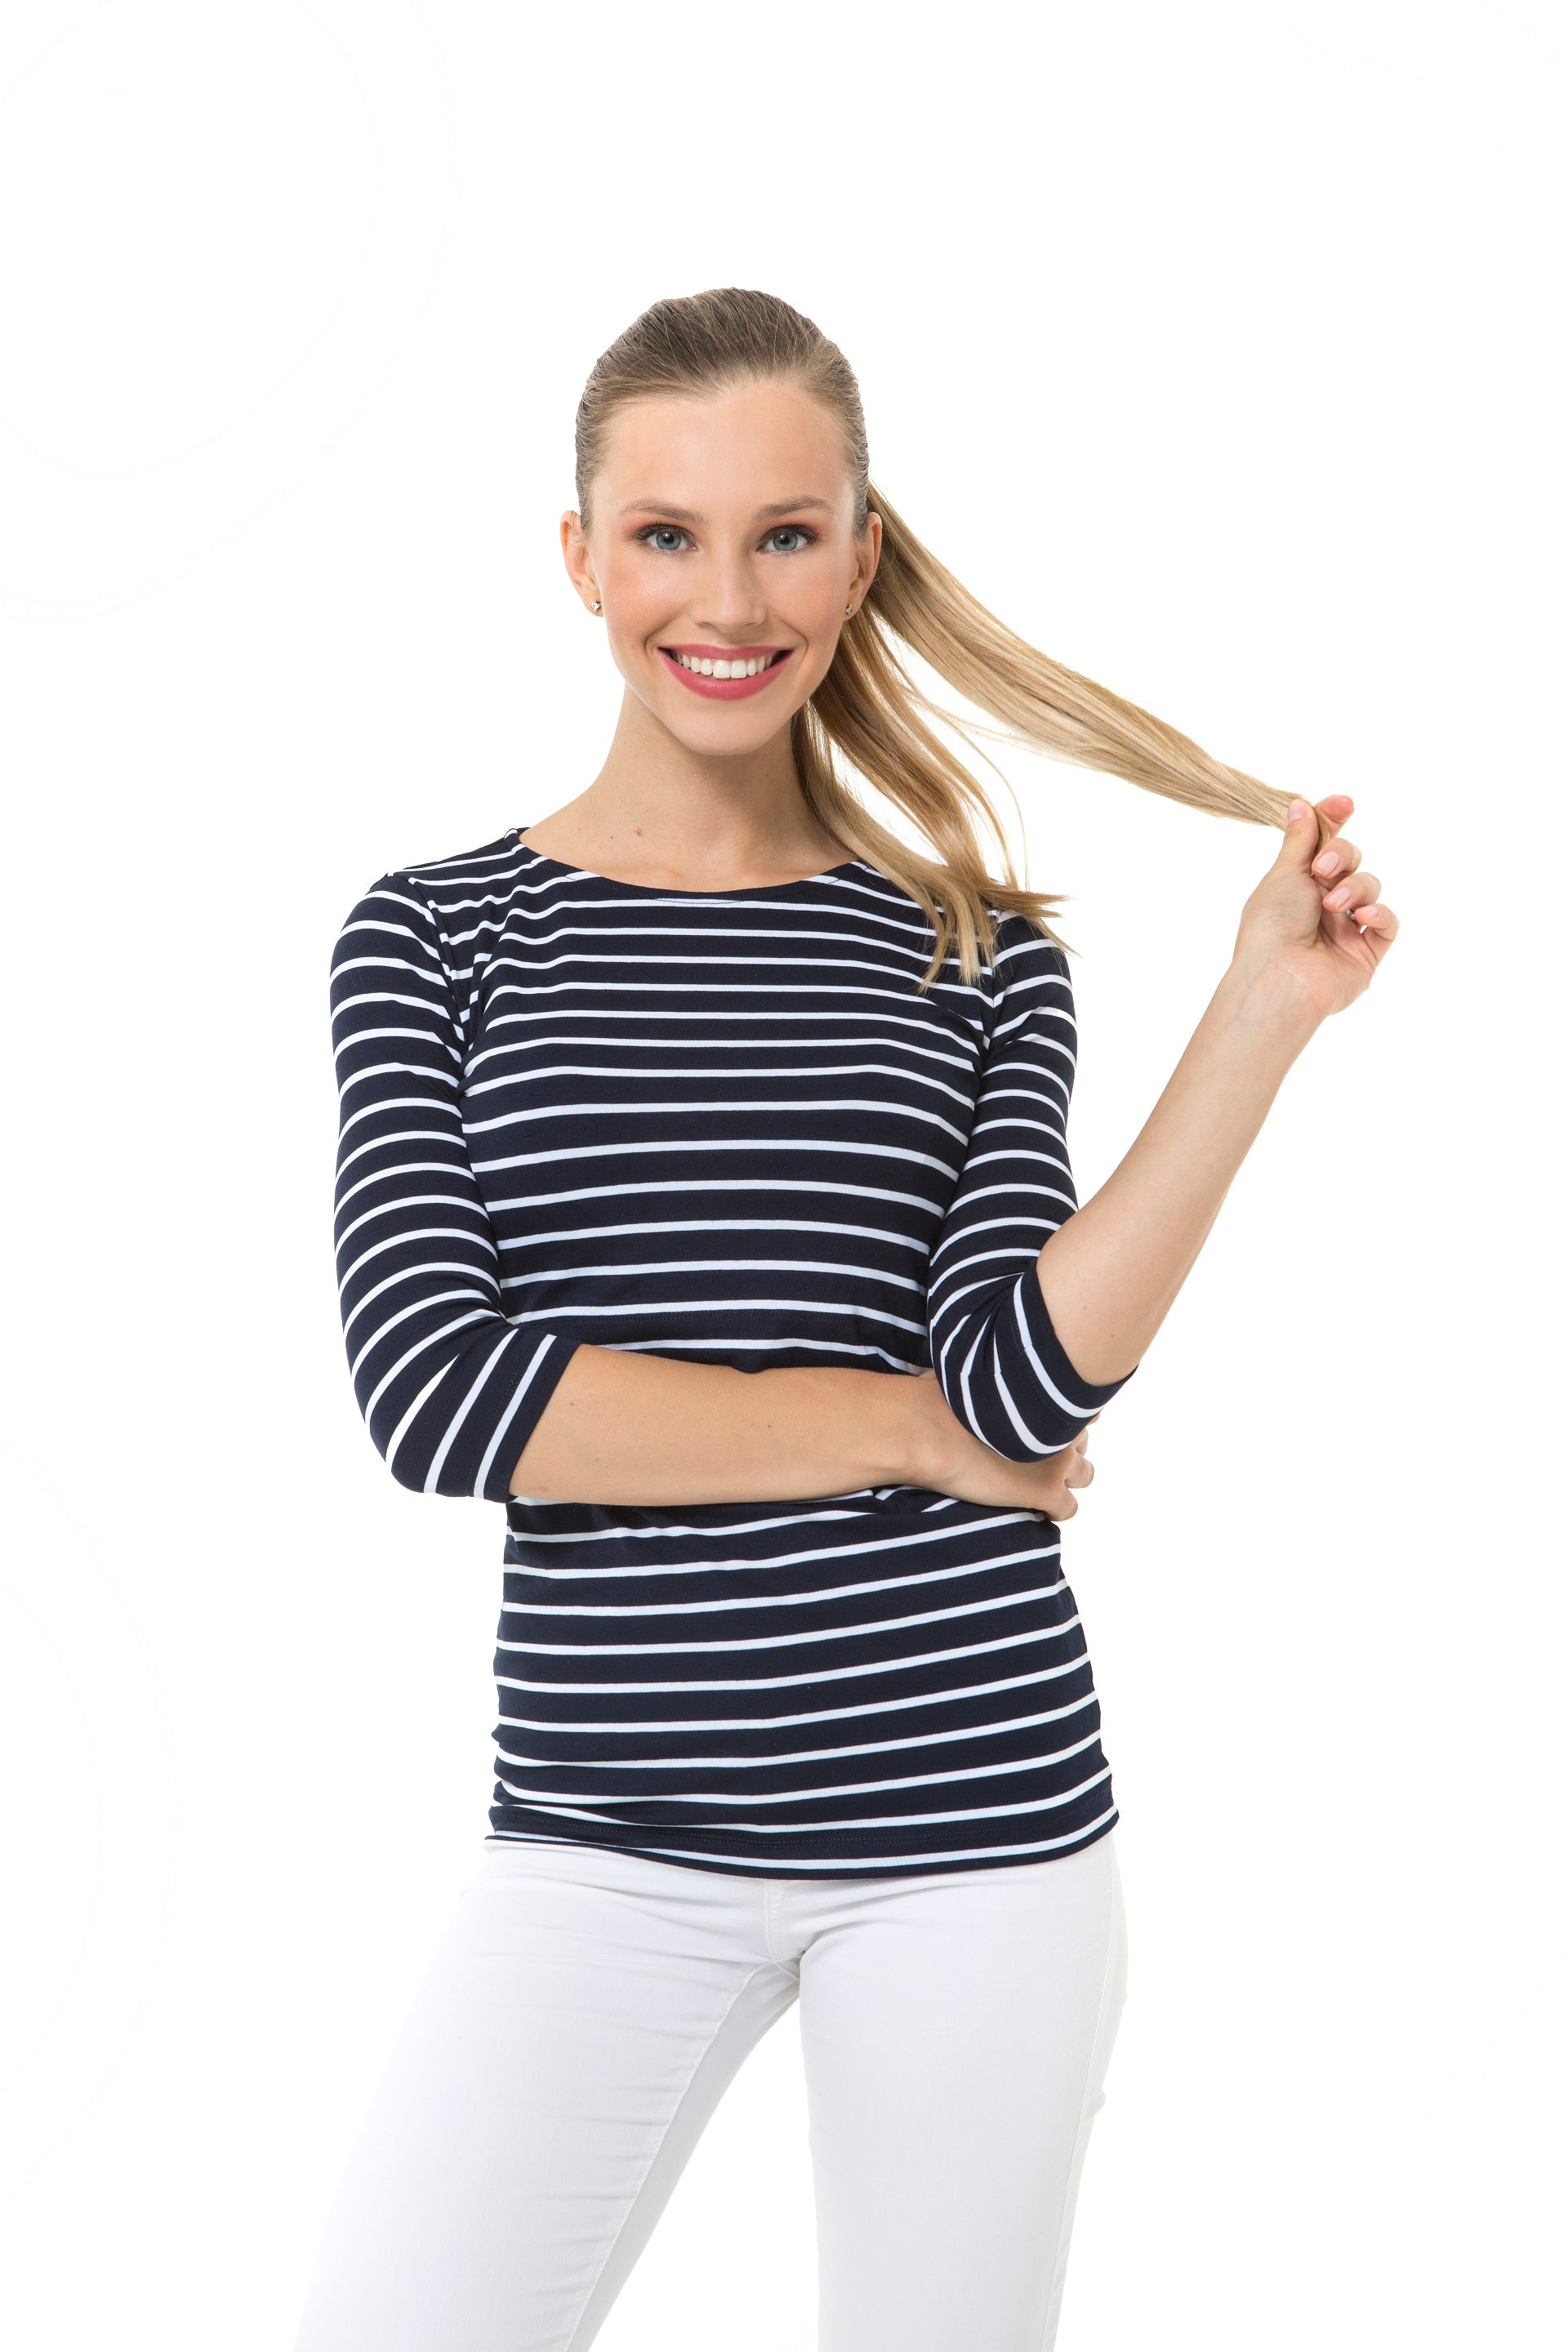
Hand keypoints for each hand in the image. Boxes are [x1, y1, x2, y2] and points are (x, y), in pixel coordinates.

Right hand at [901, 1371, 1097, 1518]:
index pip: (1083, 1407)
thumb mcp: (974, 1369)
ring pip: (1085, 1475)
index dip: (1061, 1420)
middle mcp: (1062, 1425)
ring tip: (1035, 1481)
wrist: (928, 1431)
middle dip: (1061, 1449)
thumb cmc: (940, 1397)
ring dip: (1065, 1479)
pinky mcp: (1046, 1491)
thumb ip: (996, 1371)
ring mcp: (1058, 1460)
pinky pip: (1068, 1508)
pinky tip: (1035, 1507)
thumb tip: (982, 1364)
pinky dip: (1055, 1509)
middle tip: (1031, 1455)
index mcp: (1049, 1394)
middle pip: (1082, 1442)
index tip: (1041, 1426)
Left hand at [1232, 794, 1399, 1025]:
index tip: (1344, 801)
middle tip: (1324, 867)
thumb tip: (1300, 804)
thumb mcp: (1283, 874)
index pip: (1323, 843)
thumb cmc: (1271, 928)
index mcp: (1297, 885)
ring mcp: (1346, 929)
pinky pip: (1387, 922)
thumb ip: (1300, 839)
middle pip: (1351, 859)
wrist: (1279, 979)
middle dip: (1342, 855)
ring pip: (1370, 886)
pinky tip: (1361, 916)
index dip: (1335, 819)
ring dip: (1355, 887)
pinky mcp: (1366, 952)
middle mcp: (1322, 905)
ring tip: (1332, 905)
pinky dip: (1379, 913)